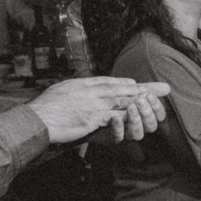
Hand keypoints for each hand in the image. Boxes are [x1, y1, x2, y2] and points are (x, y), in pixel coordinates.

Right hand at [28, 77, 171, 144]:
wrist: (36, 118)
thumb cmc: (45, 107)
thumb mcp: (62, 90)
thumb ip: (76, 89)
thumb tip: (82, 88)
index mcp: (84, 84)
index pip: (110, 81)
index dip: (126, 84)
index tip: (138, 85)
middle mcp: (92, 91)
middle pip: (124, 89)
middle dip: (145, 88)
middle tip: (163, 88)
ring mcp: (94, 103)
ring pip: (124, 100)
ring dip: (143, 100)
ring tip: (159, 99)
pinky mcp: (93, 117)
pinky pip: (116, 116)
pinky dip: (129, 115)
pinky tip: (142, 115)